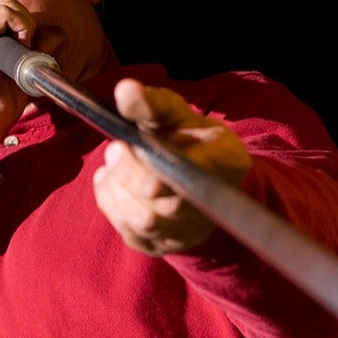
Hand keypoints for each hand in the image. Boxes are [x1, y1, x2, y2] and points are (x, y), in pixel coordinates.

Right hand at [0, 0, 38, 162]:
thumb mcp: (15, 72)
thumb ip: (33, 49)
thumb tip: (57, 32)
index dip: (18, 23)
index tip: (22, 49)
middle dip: (23, 20)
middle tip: (25, 50)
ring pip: (4, 1)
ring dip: (23, 24)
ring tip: (21, 53)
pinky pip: (4, 11)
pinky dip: (21, 25)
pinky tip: (21, 48)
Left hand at [93, 80, 250, 255]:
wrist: (198, 176)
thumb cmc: (186, 139)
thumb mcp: (175, 114)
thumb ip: (152, 104)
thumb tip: (125, 90)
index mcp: (226, 163)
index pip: (189, 174)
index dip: (150, 165)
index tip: (123, 142)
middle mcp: (213, 205)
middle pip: (164, 203)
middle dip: (128, 174)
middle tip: (114, 149)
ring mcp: (189, 232)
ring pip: (143, 222)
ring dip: (116, 191)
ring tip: (111, 166)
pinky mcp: (165, 247)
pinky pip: (131, 235)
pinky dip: (112, 206)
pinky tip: (112, 184)